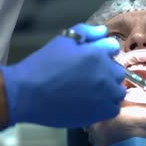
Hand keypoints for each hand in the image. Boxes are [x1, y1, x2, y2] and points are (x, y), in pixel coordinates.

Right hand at [0, 24, 125, 127]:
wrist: (27, 94)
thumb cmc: (42, 65)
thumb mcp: (62, 41)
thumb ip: (86, 32)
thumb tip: (103, 31)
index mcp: (97, 54)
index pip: (113, 47)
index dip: (103, 52)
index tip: (92, 59)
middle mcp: (106, 74)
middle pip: (118, 71)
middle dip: (106, 72)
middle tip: (87, 78)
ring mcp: (105, 95)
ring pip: (117, 91)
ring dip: (108, 90)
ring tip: (89, 92)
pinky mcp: (100, 113)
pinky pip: (113, 109)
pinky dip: (105, 106)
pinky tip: (90, 104)